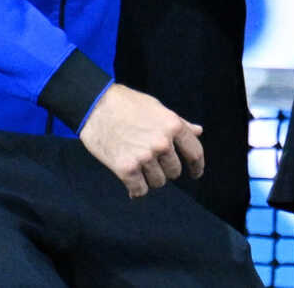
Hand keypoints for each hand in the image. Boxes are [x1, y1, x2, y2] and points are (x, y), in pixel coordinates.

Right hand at [78, 82, 204, 197]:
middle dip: (165, 169)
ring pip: (158, 182)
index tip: (195, 173)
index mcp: (172, 125)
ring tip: (137, 164)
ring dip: (149, 178)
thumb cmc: (126, 104)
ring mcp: (144, 156)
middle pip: (174, 172)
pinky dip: (135, 189)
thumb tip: (199, 131)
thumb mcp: (157, 107)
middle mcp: (162, 143)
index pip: (195, 153)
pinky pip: (139, 190)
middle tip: (150, 160)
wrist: (94, 105)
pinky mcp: (126, 168)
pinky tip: (131, 181)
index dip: (197, 166)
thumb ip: (180, 123)